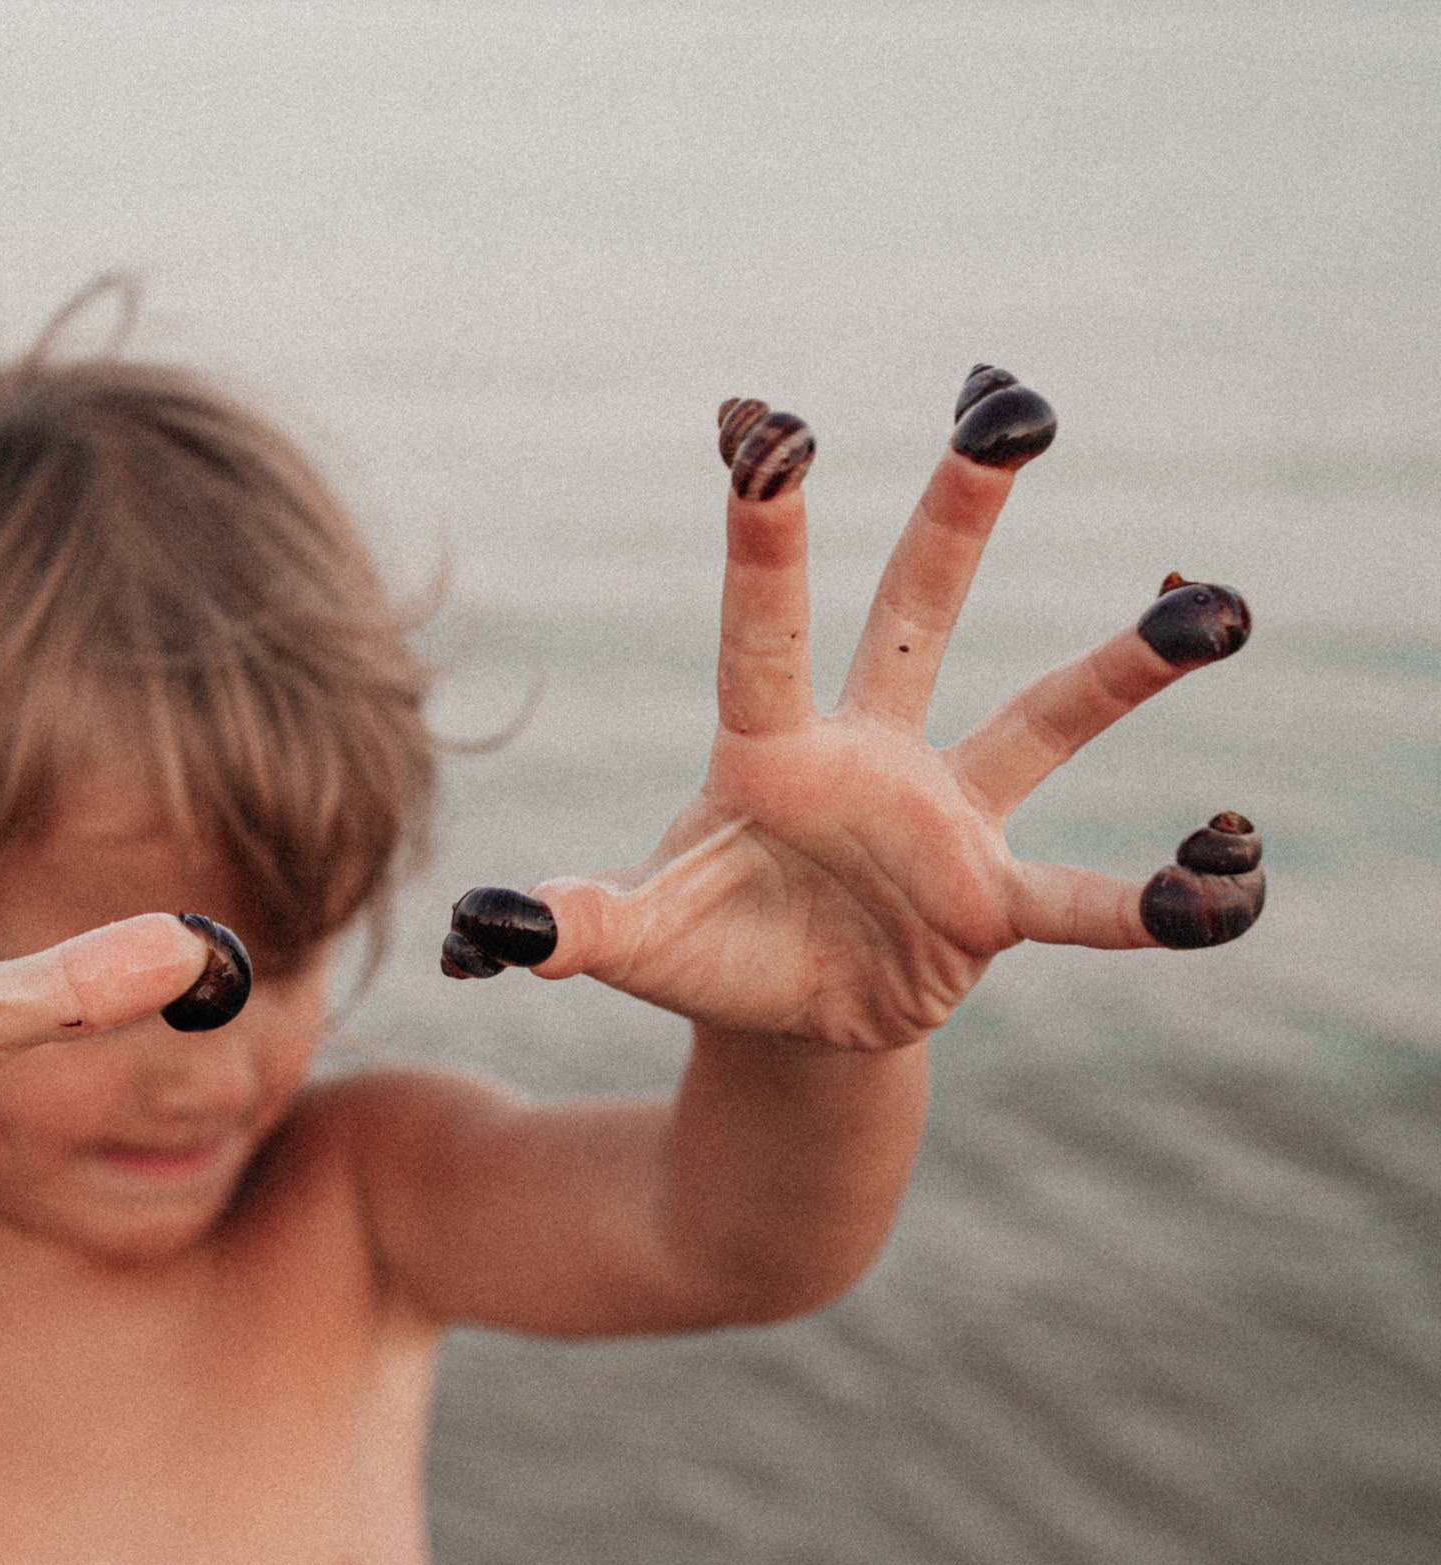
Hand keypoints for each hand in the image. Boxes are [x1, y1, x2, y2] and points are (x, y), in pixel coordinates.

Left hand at [440, 369, 1261, 1050]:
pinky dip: (1153, 900)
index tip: (766, 424)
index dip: (766, 533)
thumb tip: (482, 930)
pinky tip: (1228, 879)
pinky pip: (1082, 895)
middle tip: (1011, 402)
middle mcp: (865, 753)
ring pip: (1039, 717)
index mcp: (763, 749)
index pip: (762, 627)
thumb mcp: (636, 939)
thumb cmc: (704, 948)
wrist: (784, 1015)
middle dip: (960, 513)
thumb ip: (573, 924)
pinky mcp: (992, 897)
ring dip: (1122, 668)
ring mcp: (942, 815)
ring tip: (1216, 609)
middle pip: (916, 611)